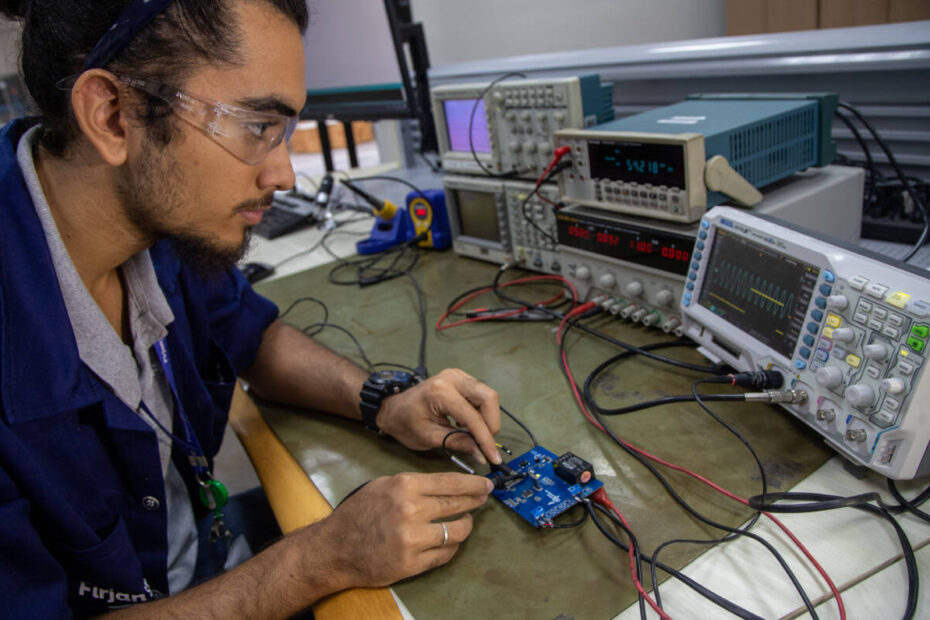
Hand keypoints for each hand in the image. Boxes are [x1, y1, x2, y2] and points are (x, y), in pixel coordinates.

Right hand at [313, 472, 493, 588]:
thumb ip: (414, 484)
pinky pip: (445, 554)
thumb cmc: (359, 513)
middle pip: (457, 504)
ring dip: (466, 526)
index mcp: (404, 486)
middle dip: (475, 501)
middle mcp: (411, 511)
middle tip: (483, 498)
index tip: (485, 484)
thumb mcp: (383, 485)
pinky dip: (451, 546)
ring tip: (465, 522)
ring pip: (456, 531)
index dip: (473, 484)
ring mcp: (412, 539)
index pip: (450, 482)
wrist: (335, 548)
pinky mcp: (412, 563)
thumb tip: (447, 484)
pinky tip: (450, 540)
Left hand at [376, 368, 502, 464]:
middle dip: (491, 423)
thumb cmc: (405, 423)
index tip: (493, 458)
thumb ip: (458, 443)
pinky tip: (469, 425)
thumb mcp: (430, 437)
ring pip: (487, 395)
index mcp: (440, 392)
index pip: (473, 416)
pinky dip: (481, 411)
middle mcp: (452, 378)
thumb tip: (482, 454)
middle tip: (486, 444)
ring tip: (476, 436)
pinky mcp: (460, 379)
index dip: (485, 439)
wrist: (392, 409)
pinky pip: (480, 394)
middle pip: (488, 397)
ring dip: (487, 418)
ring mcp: (457, 375)